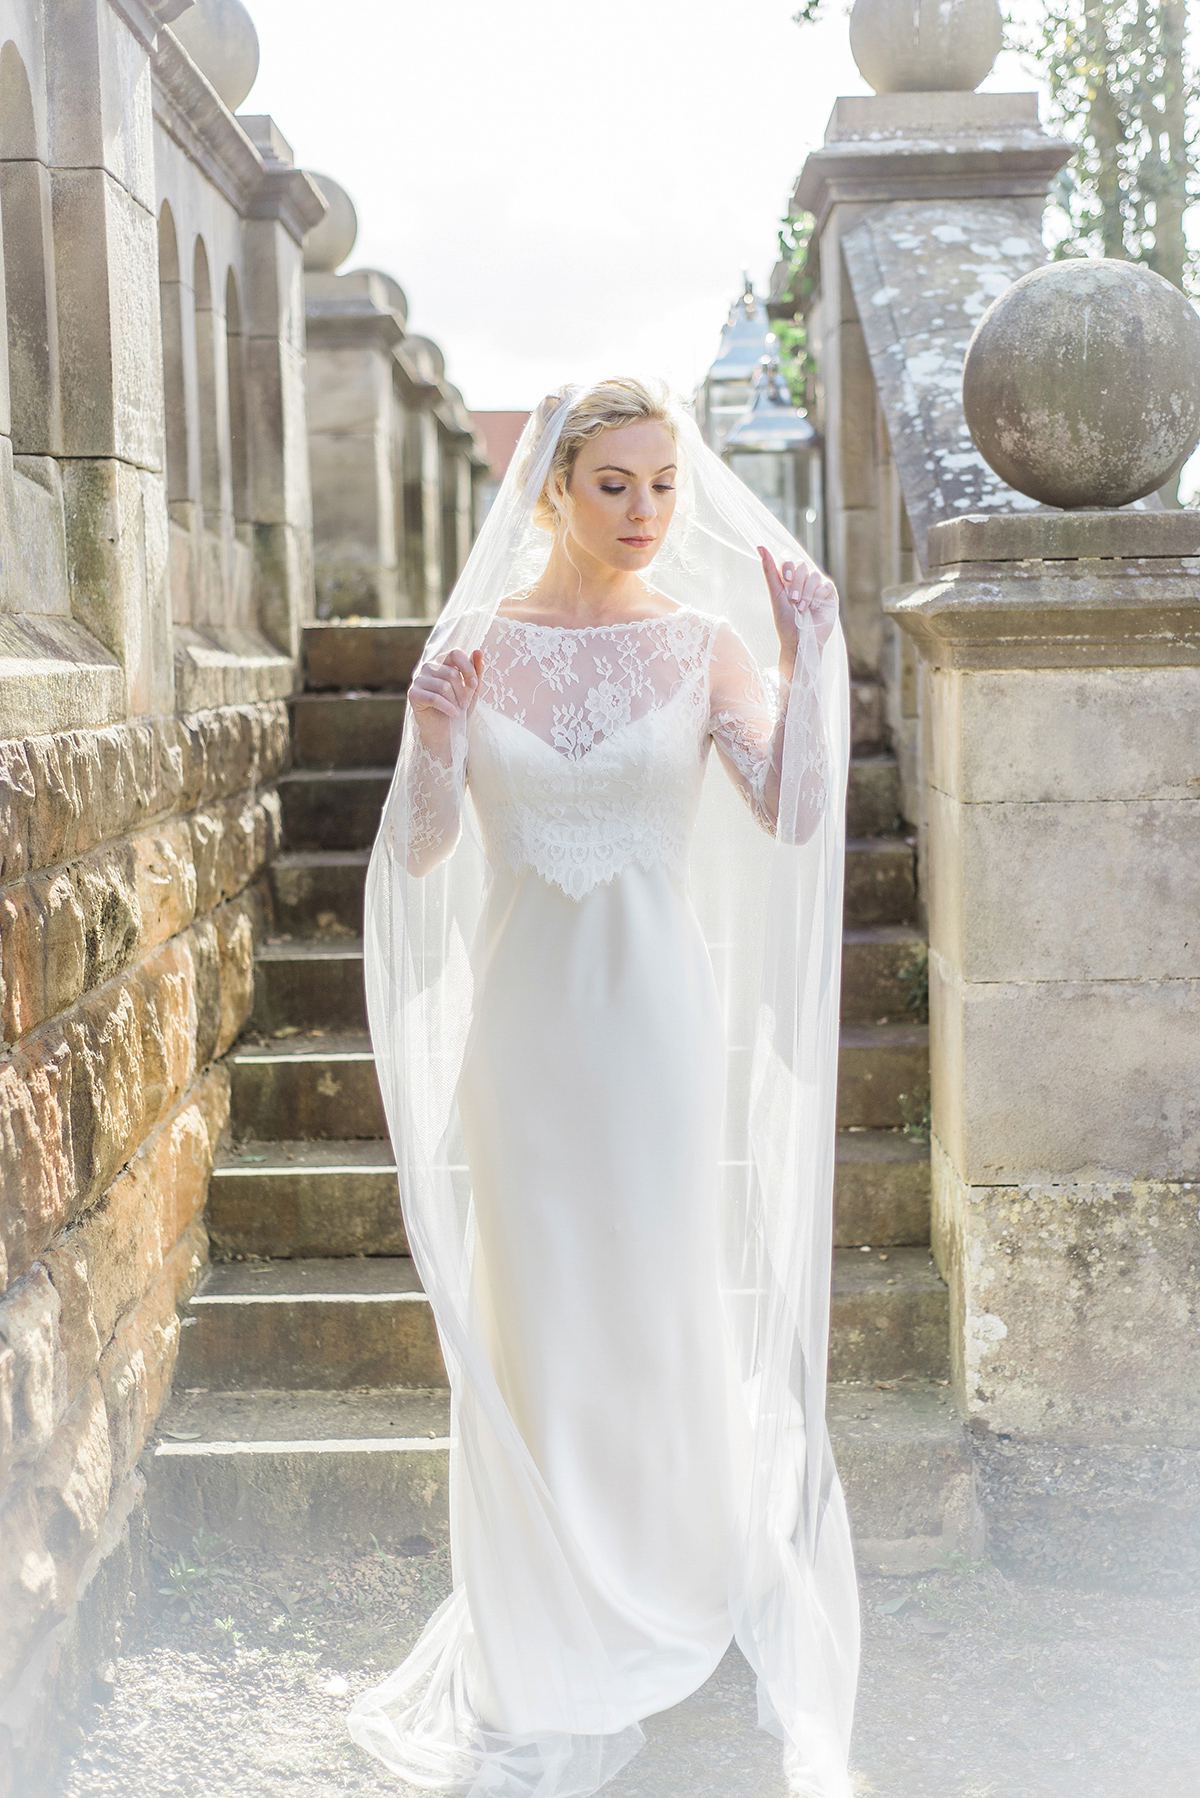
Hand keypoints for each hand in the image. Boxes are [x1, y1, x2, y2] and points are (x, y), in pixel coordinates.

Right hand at [407, 648, 482, 748]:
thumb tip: (478, 650)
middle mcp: (429, 667)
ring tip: (458, 710)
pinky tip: (454, 714)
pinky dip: (448, 707)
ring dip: (455, 701)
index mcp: (442, 662)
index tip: (474, 685)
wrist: (446, 730)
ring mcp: (419, 680)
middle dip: (463, 692)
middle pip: (451, 674)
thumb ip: (476, 670)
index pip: (455, 653)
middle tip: (465, 704)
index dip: (467, 668)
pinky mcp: (413, 694)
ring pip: (444, 686)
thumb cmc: (459, 707)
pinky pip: (435, 698)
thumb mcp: (472, 689)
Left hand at [756, 547, 837, 674]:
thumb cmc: (785, 621)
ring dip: (807, 592)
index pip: (789, 560)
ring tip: (802, 608)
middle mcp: (803, 580)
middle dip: (797, 583)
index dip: (789, 566)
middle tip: (793, 600)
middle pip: (802, 566)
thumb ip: (770, 570)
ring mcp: (817, 586)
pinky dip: (818, 595)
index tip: (786, 579)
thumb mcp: (776, 594)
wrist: (799, 640)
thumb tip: (760, 546)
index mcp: (789, 579)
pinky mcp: (829, 594)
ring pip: (814, 575)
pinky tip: (814, 608)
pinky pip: (826, 584)